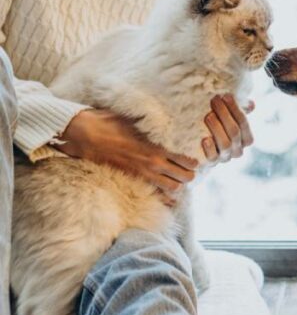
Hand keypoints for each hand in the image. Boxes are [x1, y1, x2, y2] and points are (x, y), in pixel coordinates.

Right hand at [55, 108, 196, 205]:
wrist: (84, 133)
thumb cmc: (110, 122)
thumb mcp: (137, 119)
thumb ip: (155, 124)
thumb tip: (169, 118)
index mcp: (156, 147)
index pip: (186, 160)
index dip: (194, 162)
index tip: (195, 159)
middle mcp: (152, 164)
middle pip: (184, 178)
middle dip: (189, 175)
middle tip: (188, 170)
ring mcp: (141, 175)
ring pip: (172, 189)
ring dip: (177, 185)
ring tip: (177, 178)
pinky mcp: (130, 180)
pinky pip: (152, 194)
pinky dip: (162, 195)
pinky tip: (164, 192)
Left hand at [201, 94, 254, 164]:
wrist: (198, 145)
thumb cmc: (218, 126)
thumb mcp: (229, 117)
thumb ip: (240, 110)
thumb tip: (251, 104)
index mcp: (246, 139)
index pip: (244, 123)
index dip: (235, 109)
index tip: (225, 95)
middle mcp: (238, 150)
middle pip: (234, 132)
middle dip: (224, 114)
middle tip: (215, 101)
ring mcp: (225, 157)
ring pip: (225, 144)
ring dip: (217, 128)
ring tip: (208, 116)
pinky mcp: (211, 163)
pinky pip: (213, 157)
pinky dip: (209, 148)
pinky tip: (204, 139)